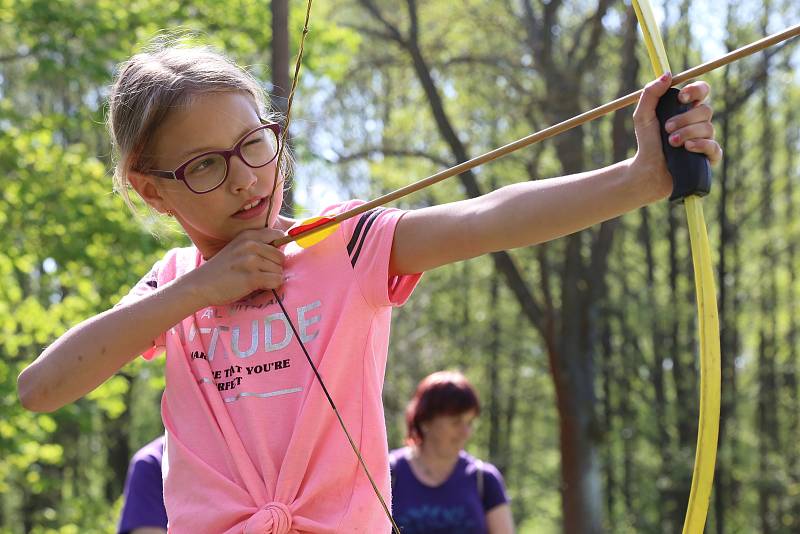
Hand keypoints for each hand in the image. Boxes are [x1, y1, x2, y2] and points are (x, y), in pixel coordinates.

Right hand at [190, 228, 285, 305]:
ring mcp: (251, 260)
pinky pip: (276, 281)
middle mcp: (251, 244)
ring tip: (254, 279)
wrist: (200, 284)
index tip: (270, 259)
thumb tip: (283, 245)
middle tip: (259, 273)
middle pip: (281, 256)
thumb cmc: (222, 269)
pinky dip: (271, 286)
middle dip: (274, 267)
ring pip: (279, 270)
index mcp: (248, 235)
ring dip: (271, 278)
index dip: (278, 249)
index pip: (278, 235)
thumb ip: (258, 244)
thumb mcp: (238, 248)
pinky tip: (258, 286)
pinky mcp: (252, 277)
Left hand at [631, 72, 722, 200]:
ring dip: (687, 133)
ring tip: (671, 142)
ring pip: (708, 128)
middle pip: (705, 110)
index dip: (696, 91)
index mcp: (687, 108)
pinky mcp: (709, 157)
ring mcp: (706, 139)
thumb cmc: (647, 142)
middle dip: (685, 118)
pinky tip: (687, 148)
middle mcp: (699, 122)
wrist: (647, 169)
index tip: (681, 98)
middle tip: (667, 128)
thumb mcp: (643, 116)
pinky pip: (714, 147)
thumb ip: (651, 94)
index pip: (702, 90)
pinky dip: (701, 145)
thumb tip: (667, 75)